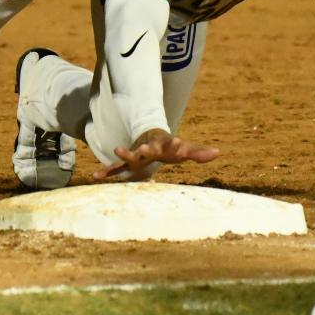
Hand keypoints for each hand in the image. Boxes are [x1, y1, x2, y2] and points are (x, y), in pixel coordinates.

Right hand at [96, 128, 220, 179]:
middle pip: (148, 148)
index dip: (175, 144)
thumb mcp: (185, 149)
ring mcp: (136, 155)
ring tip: (116, 150)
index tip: (177, 142)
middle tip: (145, 148)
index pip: (171, 144)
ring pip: (129, 156)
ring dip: (123, 154)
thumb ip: (199, 152)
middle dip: (146, 148)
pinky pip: (116, 168)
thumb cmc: (170, 147)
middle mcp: (148, 148)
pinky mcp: (127, 163)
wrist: (150, 138)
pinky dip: (106, 172)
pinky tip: (95, 176)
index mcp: (164, 145)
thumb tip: (218, 153)